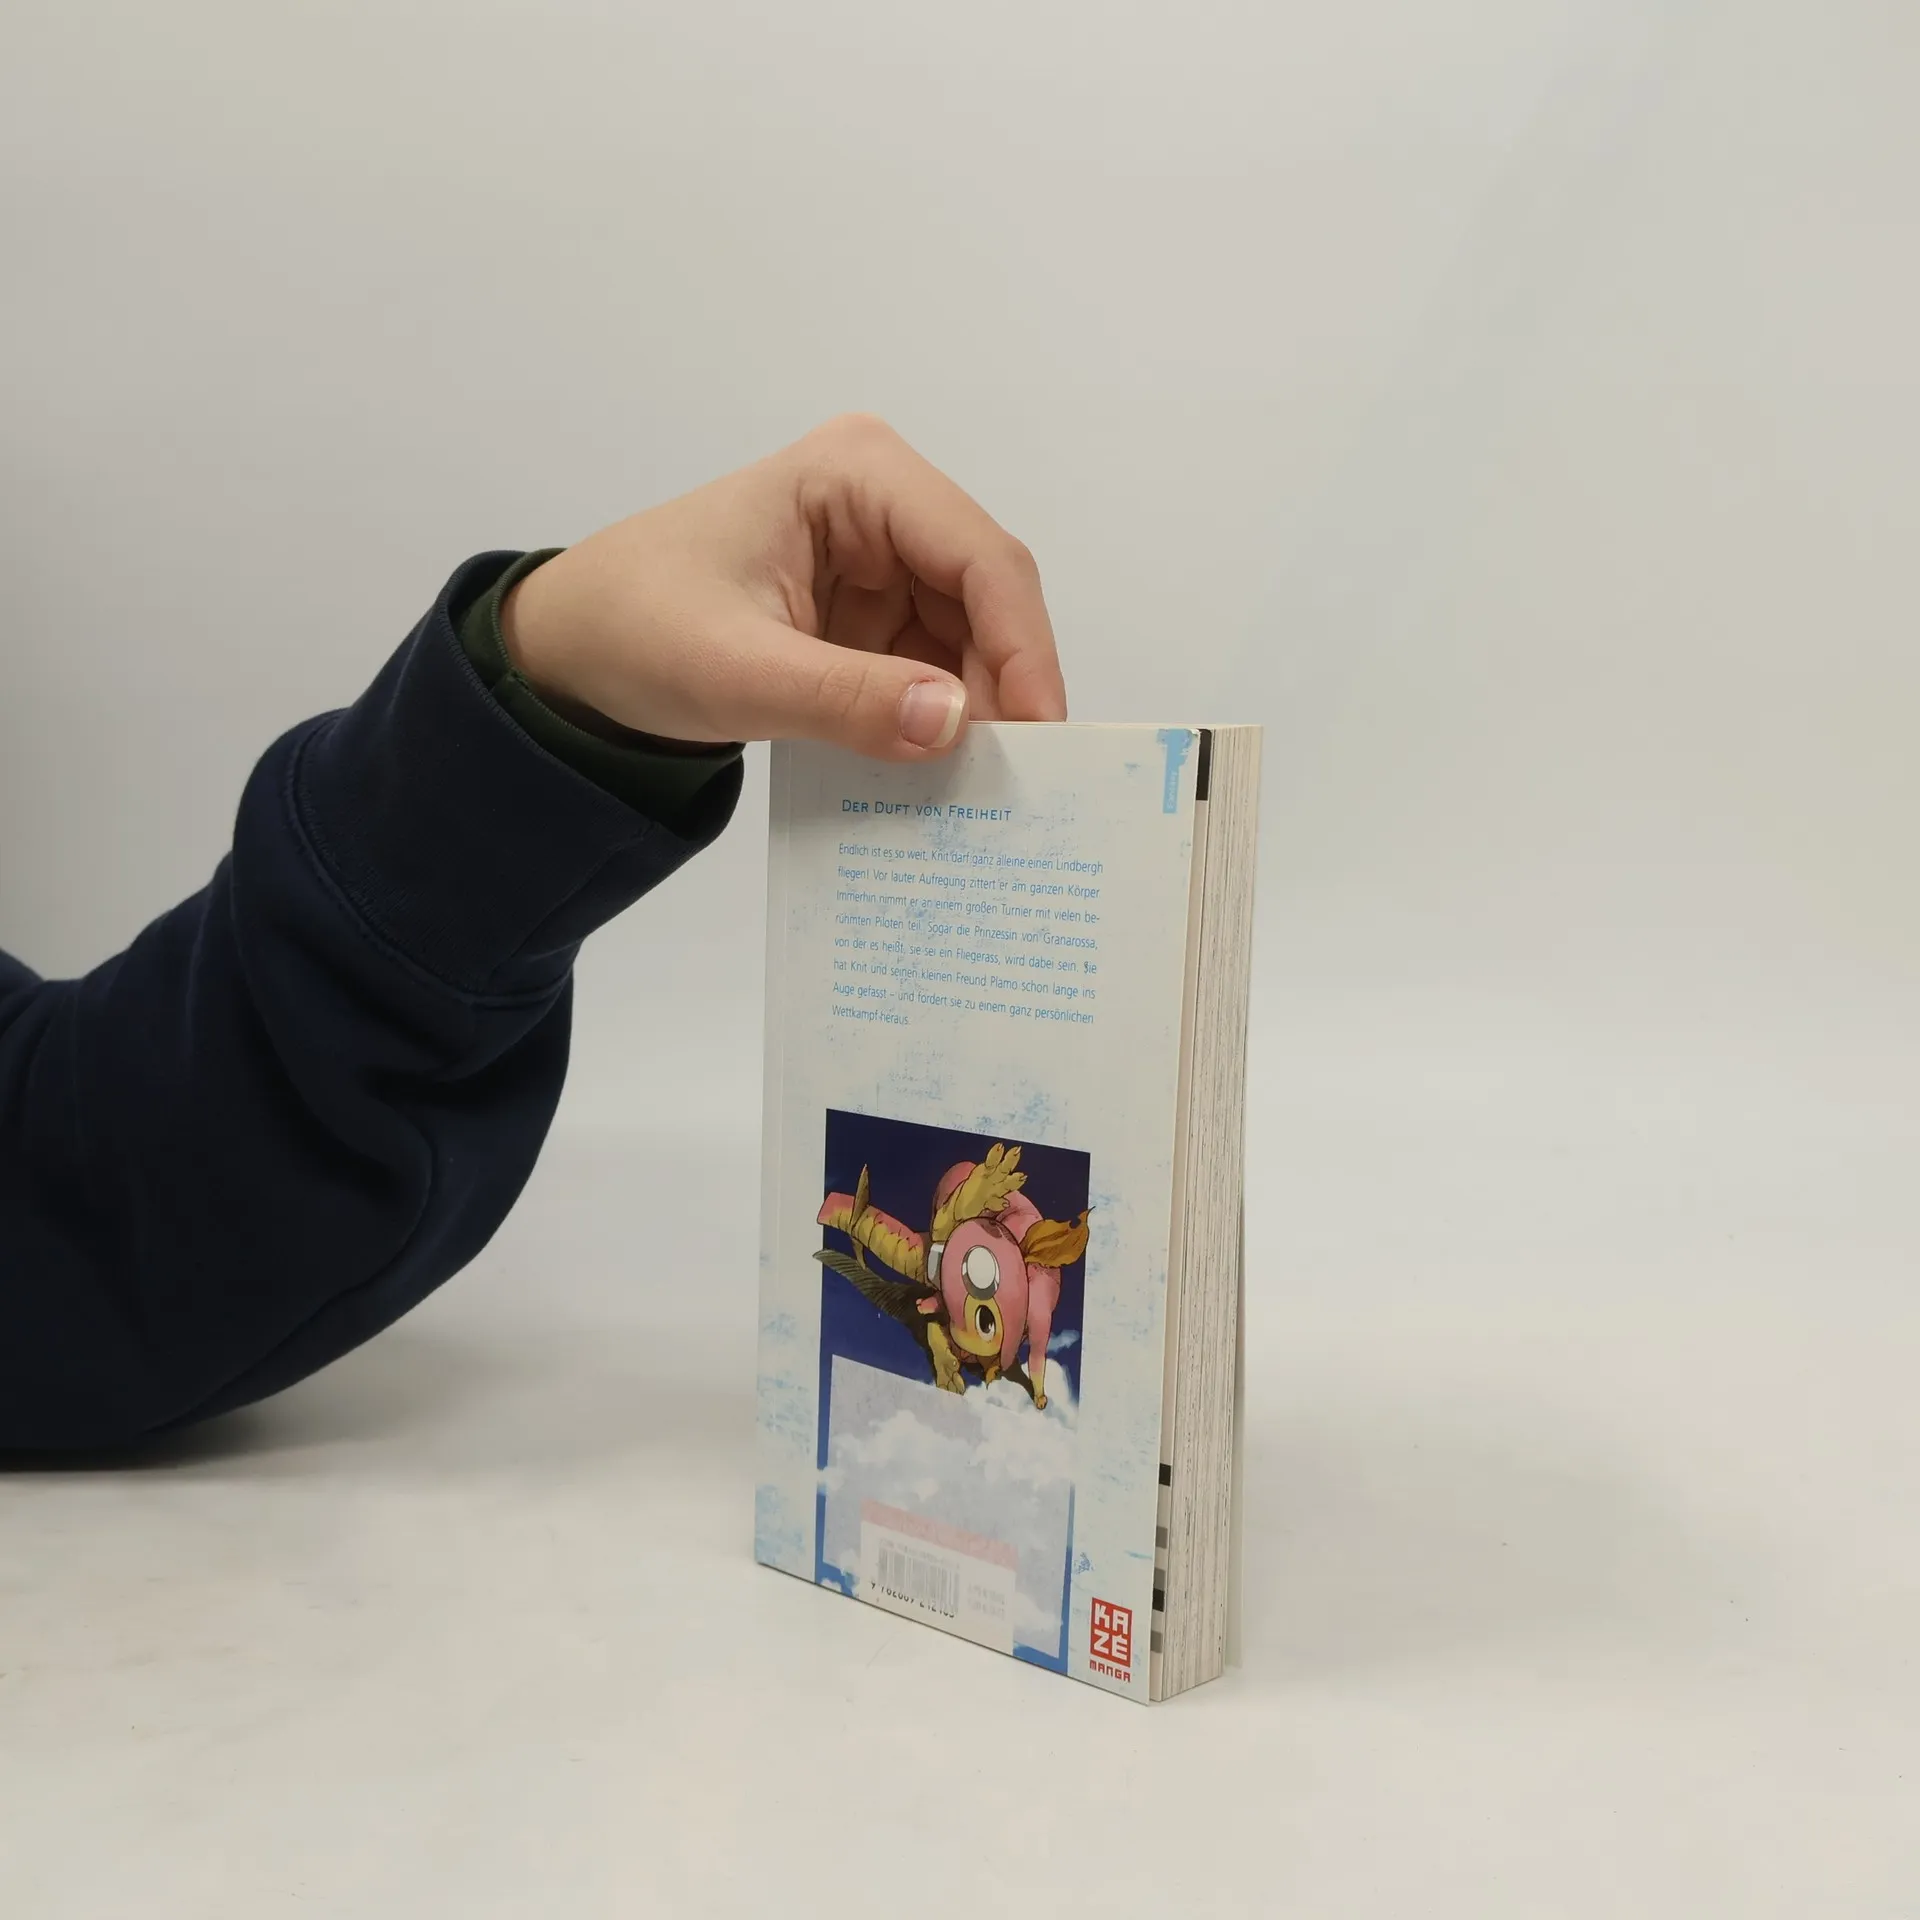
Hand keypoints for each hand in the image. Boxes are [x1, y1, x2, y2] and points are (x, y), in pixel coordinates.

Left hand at [499, 414, 1065, 760]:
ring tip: (979, 791)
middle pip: (989, 599)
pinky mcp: (872, 614)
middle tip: (1017, 783)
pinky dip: (940, 720)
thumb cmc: (633, 629)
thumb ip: (844, 700)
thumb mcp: (734, 673)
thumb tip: (954, 724)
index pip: (978, 557)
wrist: (573, 651)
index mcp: (856, 475)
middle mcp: (884, 504)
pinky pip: (934, 668)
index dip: (1022, 647)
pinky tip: (939, 773)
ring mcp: (883, 560)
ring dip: (977, 712)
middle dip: (1004, 687)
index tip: (1039, 736)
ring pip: (972, 640)